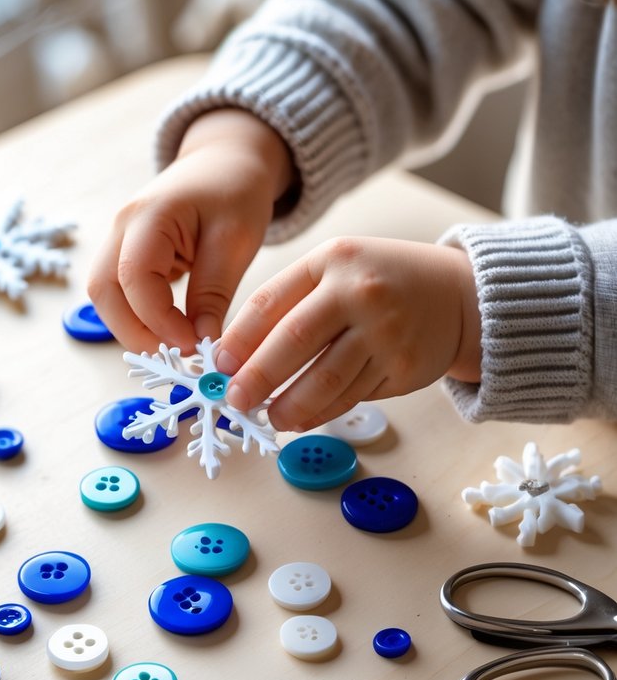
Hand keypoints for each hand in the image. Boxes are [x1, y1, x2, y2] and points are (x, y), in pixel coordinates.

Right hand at [87, 109, 293, 353]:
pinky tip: (170, 332)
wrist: (226, 161)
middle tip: (174, 359)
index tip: (193, 345)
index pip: (135, 279)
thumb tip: (202, 343)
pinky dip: (139, 317)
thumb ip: (214, 293)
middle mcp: (122, 226)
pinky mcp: (127, 253)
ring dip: (133, 328)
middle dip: (133, 333)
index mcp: (149, 215)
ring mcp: (119, 240)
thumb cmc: (235, 191)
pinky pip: (120, 293)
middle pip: (103, 291)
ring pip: (105, 296)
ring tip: (174, 349)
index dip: (159, 320)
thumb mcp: (236, 241)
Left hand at [216, 234, 480, 429]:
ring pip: (324, 379)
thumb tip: (239, 355)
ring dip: (290, 406)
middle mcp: (359, 292)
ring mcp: (384, 331)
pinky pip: (351, 396)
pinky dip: (321, 413)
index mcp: (332, 261)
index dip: (239, 339)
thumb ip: (292, 302)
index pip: (271, 302)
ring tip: (271, 417)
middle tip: (236, 401)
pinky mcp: (403, 366)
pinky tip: (302, 419)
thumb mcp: (338, 269)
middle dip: (257, 377)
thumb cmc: (384, 283)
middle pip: (293, 341)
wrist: (460, 295)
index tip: (219, 366)